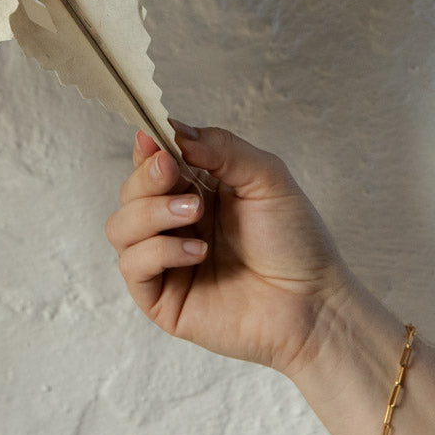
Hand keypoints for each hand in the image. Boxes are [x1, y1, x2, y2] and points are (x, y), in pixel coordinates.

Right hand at [105, 125, 354, 375]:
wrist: (314, 303)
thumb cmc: (296, 242)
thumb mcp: (267, 177)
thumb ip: (222, 148)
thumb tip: (175, 131)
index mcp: (196, 191)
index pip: (152, 162)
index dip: (147, 148)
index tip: (154, 139)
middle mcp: (175, 224)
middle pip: (130, 191)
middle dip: (147, 178)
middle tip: (175, 174)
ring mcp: (166, 262)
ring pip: (120, 226)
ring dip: (150, 212)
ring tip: (194, 214)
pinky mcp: (162, 298)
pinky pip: (133, 265)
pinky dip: (159, 251)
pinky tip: (197, 251)